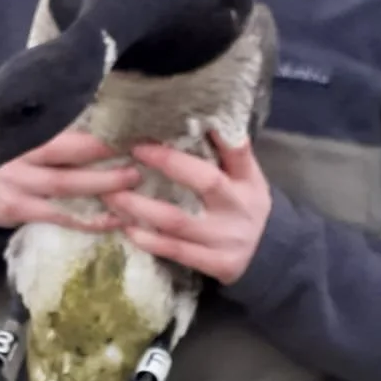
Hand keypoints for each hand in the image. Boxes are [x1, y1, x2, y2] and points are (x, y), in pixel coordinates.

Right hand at [0, 129, 140, 232]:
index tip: (127, 126)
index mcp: (21, 131)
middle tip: (138, 152)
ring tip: (133, 182)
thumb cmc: (13, 157)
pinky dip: (89, 219)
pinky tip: (115, 219)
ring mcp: (16, 184)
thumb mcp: (23, 136)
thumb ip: (54, 128)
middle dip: (101, 151)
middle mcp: (17, 154)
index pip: (60, 125)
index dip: (93, 128)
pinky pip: (60, 216)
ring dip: (101, 185)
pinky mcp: (17, 209)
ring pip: (63, 186)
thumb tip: (108, 112)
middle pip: (62, 152)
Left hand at [109, 130, 272, 284]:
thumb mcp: (245, 179)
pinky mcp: (216, 263)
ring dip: (140, 206)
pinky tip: (126, 227)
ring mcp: (226, 237)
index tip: (186, 117)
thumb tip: (194, 120)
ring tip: (112, 194)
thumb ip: (223, 154)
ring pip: (177, 219)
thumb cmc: (243, 206)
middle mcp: (238, 206)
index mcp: (247, 180)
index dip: (217, 134)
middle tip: (134, 150)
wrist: (268, 256)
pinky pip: (175, 250)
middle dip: (169, 162)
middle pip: (206, 180)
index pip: (238, 150)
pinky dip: (148, 239)